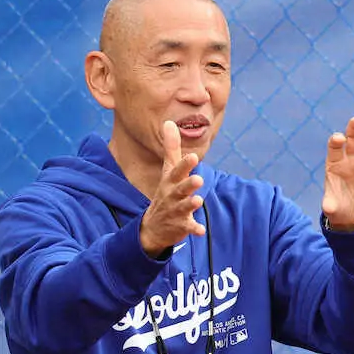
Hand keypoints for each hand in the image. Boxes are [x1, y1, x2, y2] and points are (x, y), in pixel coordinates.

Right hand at [140, 120, 204, 257]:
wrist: (153, 226)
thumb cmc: (166, 192)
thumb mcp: (167, 170)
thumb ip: (171, 148)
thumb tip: (169, 122)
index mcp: (170, 181)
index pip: (177, 171)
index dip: (184, 165)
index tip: (194, 157)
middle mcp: (172, 195)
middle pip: (180, 188)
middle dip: (188, 184)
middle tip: (199, 179)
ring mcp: (176, 211)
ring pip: (183, 207)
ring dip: (190, 204)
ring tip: (198, 201)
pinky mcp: (181, 225)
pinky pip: (188, 227)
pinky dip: (194, 229)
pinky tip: (201, 231)